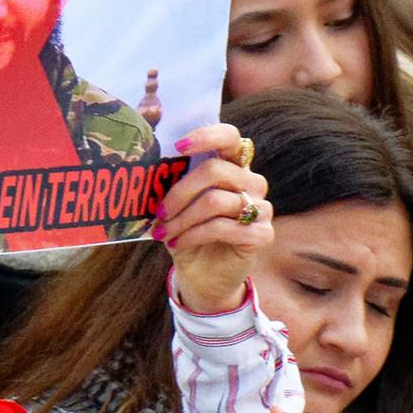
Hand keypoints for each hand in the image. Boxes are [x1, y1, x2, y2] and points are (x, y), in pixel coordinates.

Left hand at [158, 123, 271, 315]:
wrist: (204, 277)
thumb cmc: (189, 234)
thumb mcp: (179, 206)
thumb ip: (175, 184)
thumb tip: (150, 169)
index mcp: (233, 167)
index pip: (230, 137)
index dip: (207, 136)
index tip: (178, 147)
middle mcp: (252, 183)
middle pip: (216, 170)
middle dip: (180, 191)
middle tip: (159, 211)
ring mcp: (261, 208)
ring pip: (215, 201)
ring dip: (181, 219)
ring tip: (162, 232)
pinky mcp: (262, 234)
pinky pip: (222, 227)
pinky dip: (192, 235)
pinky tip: (177, 244)